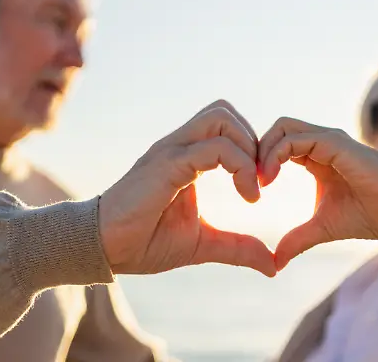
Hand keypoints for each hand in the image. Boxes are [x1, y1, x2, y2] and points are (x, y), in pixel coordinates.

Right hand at [99, 100, 276, 276]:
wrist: (105, 250)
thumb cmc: (144, 242)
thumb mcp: (202, 245)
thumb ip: (237, 248)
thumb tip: (273, 266)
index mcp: (185, 157)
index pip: (225, 125)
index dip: (250, 149)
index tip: (258, 189)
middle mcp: (178, 146)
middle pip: (224, 111)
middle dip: (252, 141)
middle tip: (260, 181)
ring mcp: (171, 151)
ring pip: (220, 118)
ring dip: (247, 148)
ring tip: (252, 186)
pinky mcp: (167, 165)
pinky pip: (211, 148)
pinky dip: (239, 165)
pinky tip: (247, 197)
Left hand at [257, 117, 377, 269]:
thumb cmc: (372, 215)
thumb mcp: (323, 228)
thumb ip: (298, 239)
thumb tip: (275, 262)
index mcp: (315, 155)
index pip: (277, 143)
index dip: (259, 160)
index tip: (252, 190)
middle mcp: (320, 142)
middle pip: (276, 130)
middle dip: (255, 151)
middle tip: (250, 182)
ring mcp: (328, 139)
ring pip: (282, 128)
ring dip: (262, 151)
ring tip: (260, 182)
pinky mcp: (336, 143)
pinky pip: (296, 138)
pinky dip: (276, 154)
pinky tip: (269, 179)